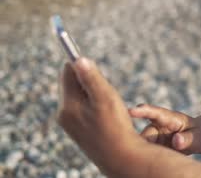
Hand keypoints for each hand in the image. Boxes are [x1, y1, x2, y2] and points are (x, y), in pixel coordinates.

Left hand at [57, 58, 144, 175]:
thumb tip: (78, 58)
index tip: (97, 69)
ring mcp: (70, 123)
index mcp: (68, 104)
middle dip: (89, 81)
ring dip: (93, 93)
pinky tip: (107, 117)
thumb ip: (91, 77)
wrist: (120, 158)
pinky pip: (83, 108)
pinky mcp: (78, 130)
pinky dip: (95, 106)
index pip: (67, 71)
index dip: (82, 65)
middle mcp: (64, 113)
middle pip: (72, 82)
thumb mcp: (105, 97)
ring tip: (109, 107)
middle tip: (106, 93)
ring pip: (79, 95)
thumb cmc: (115, 126)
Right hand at [128, 104, 200, 154]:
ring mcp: (154, 138)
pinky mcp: (153, 149)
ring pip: (144, 148)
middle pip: (145, 136)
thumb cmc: (199, 134)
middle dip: (142, 145)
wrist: (199, 139)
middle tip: (150, 154)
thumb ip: (188, 138)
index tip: (131, 111)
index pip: (155, 113)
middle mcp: (158, 127)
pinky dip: (151, 161)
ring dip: (148, 155)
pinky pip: (148, 156)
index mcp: (170, 118)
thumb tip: (176, 141)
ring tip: (162, 158)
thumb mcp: (198, 136)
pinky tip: (160, 164)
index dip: (143, 111)